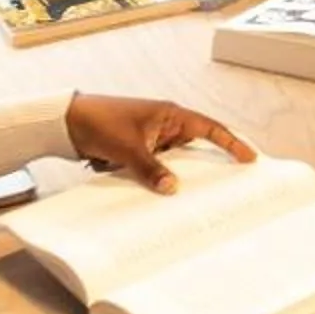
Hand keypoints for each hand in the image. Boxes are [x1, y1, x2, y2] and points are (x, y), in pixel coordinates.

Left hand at [63, 95, 254, 194]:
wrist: (65, 122)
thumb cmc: (100, 122)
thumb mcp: (129, 148)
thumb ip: (152, 169)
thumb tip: (173, 189)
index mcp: (171, 115)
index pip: (210, 129)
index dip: (232, 143)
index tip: (249, 158)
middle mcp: (164, 126)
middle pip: (194, 148)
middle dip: (207, 165)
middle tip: (227, 185)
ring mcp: (150, 139)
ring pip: (173, 161)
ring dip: (177, 176)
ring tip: (193, 198)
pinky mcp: (136, 151)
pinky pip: (155, 169)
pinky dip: (157, 180)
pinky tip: (158, 196)